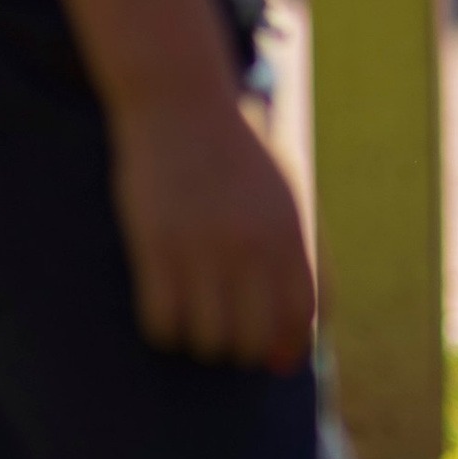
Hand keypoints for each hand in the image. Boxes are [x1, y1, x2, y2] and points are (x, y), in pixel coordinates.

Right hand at [111, 90, 316, 368]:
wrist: (182, 103)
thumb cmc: (238, 156)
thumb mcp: (286, 196)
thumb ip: (299, 265)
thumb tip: (293, 355)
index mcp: (290, 228)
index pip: (302, 314)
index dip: (289, 344)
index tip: (274, 355)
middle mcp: (251, 242)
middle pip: (253, 338)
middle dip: (241, 348)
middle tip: (226, 331)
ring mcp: (202, 245)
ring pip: (208, 340)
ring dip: (201, 341)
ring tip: (194, 316)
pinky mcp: (155, 245)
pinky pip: (162, 322)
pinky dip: (165, 328)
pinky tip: (164, 304)